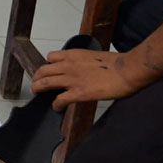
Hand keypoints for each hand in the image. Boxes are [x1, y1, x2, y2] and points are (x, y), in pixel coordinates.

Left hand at [31, 49, 149, 110]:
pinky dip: (55, 104)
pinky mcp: (78, 93)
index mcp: (73, 54)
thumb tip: (83, 69)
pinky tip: (56, 107)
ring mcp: (72, 79)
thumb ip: (84, 61)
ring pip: (45, 83)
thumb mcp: (94, 56)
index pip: (51, 57)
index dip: (48, 65)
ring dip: (38, 88)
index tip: (48, 71)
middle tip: (36, 83)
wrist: (127, 70)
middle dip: (37, 77)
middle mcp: (68, 65)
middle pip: (43, 70)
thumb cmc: (117, 63)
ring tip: (36, 93)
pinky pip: (59, 99)